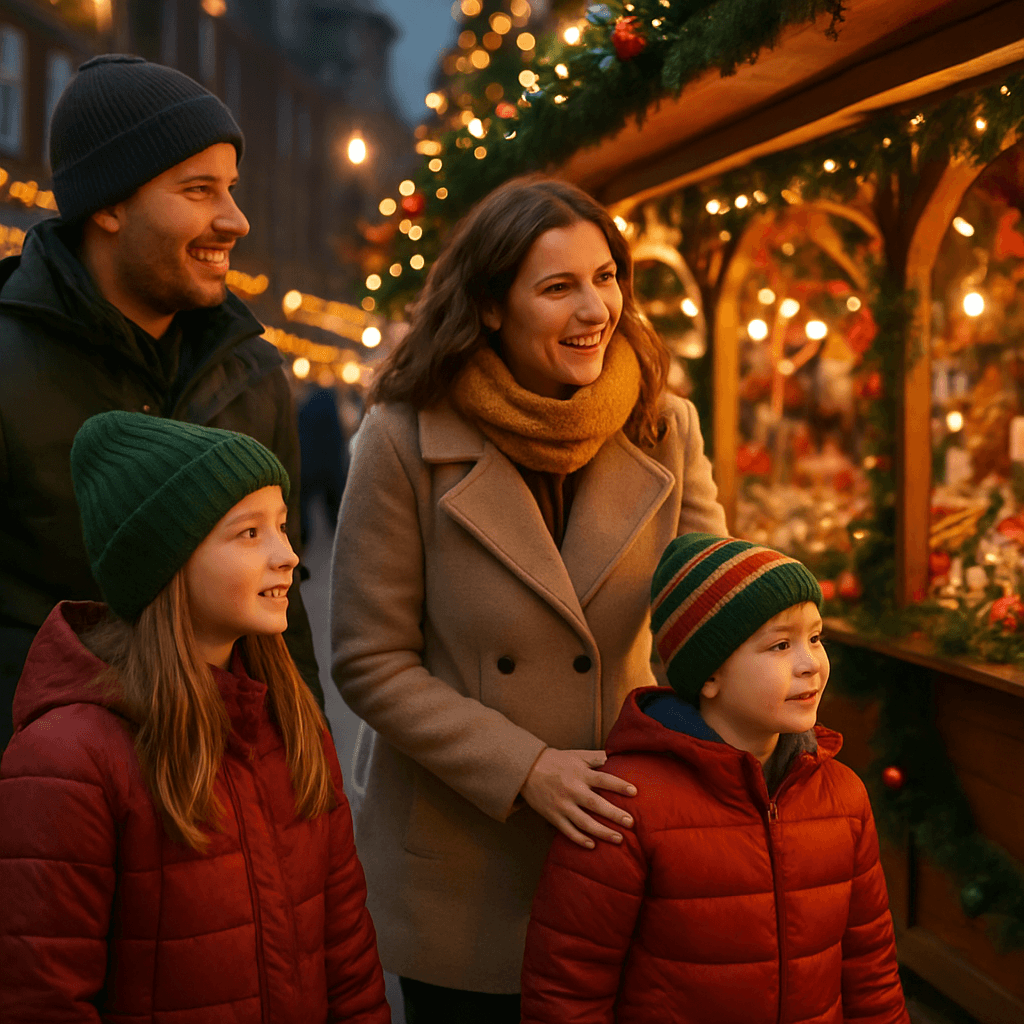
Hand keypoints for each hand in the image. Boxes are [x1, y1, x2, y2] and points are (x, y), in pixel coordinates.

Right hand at [520, 748, 636, 848]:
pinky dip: (580, 839)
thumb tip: (615, 757)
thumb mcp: (576, 755)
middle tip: (631, 823)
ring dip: (602, 832)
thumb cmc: (556, 761)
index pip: (603, 779)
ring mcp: (562, 805)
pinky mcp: (553, 816)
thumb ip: (595, 757)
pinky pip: (568, 831)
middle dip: (614, 814)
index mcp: (580, 773)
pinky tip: (593, 845)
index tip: (634, 792)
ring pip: (584, 822)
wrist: (527, 769)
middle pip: (596, 804)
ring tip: (618, 839)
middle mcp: (572, 790)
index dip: (619, 785)